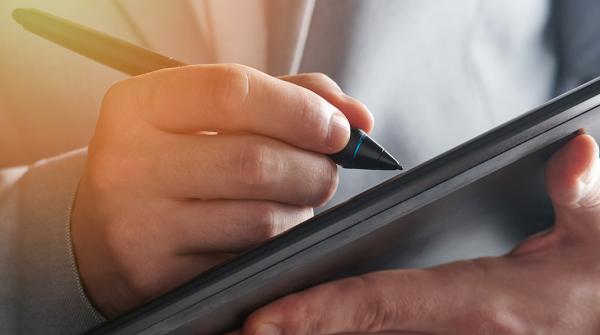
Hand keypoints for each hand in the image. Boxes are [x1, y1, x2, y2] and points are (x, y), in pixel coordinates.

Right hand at [71, 64, 372, 315]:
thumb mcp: (208, 114)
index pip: (232, 93)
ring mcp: (139, 226)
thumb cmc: (174, 159)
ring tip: (296, 200)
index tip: (339, 129)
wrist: (101, 231)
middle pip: (256, 162)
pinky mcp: (158, 278)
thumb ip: (285, 97)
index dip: (300, 110)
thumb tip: (359, 119)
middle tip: (328, 170)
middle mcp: (129, 163)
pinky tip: (268, 233)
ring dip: (301, 211)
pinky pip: (249, 263)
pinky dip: (277, 246)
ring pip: (261, 221)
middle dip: (315, 168)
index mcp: (140, 106)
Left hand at [239, 134, 599, 334]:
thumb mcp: (590, 241)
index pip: (381, 302)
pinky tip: (300, 328)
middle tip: (235, 329)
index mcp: (476, 304)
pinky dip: (338, 334)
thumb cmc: (585, 289)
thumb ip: (577, 194)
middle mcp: (449, 332)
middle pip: (357, 332)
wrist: (594, 320)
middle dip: (297, 333)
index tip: (263, 319)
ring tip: (253, 330)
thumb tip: (574, 151)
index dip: (321, 311)